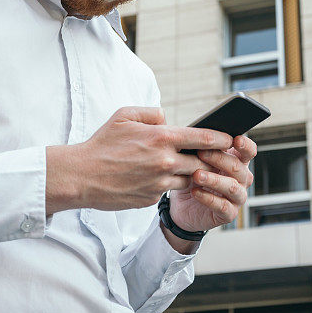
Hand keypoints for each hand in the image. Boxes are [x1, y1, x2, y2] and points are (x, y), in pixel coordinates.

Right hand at [45, 107, 232, 213]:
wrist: (81, 176)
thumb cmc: (102, 143)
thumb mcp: (124, 115)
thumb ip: (152, 113)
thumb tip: (168, 119)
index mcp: (162, 137)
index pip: (204, 138)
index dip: (221, 139)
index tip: (230, 139)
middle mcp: (165, 161)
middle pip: (202, 162)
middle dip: (208, 160)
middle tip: (212, 157)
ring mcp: (160, 182)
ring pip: (188, 178)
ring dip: (190, 173)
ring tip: (184, 167)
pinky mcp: (152, 198)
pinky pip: (168, 190)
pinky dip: (168, 184)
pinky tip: (157, 178)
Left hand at [168, 135, 255, 232]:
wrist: (183, 206)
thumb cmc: (193, 178)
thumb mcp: (195, 160)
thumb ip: (200, 147)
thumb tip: (195, 133)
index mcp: (238, 162)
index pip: (249, 152)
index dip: (246, 146)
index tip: (236, 139)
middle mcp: (242, 180)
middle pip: (238, 167)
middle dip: (219, 159)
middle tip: (200, 153)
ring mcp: (237, 197)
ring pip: (232, 187)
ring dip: (214, 180)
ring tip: (196, 175)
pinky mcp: (229, 214)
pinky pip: (222, 206)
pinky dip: (208, 198)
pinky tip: (195, 192)